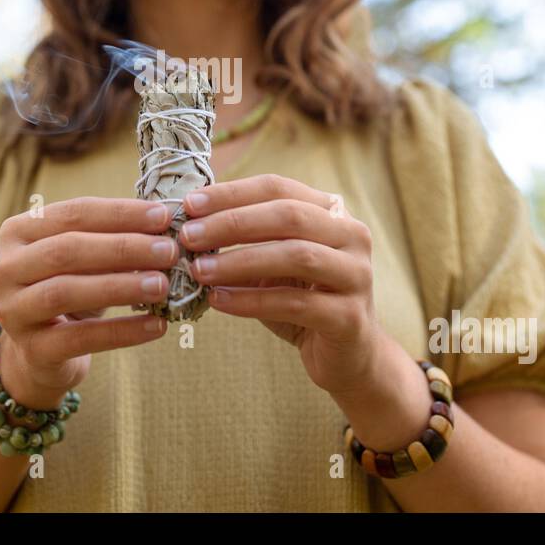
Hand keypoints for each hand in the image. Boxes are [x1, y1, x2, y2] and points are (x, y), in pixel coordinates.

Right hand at [0, 196, 178, 408]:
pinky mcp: (31, 350)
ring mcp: (11, 311)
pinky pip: (80, 339)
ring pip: (66, 291)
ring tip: (162, 285)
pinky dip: (122, 332)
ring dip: (120, 286)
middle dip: (123, 248)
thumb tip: (165, 224)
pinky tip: (156, 326)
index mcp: (17, 231)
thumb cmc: (71, 288)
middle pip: (67, 249)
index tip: (164, 217)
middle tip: (168, 250)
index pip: (73, 213)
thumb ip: (112, 237)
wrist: (42, 352)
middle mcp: (4, 268)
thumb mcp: (84, 258)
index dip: (120, 213)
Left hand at [179, 174, 385, 401]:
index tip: (189, 204)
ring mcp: (356, 275)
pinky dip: (251, 301)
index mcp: (333, 213)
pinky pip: (294, 303)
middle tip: (188, 236)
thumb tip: (191, 223)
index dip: (232, 193)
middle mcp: (352, 236)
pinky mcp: (349, 316)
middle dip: (232, 223)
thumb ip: (247, 240)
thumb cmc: (302, 300)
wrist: (347, 356)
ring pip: (295, 256)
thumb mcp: (273, 263)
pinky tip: (218, 301)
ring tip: (199, 270)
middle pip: (288, 216)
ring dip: (239, 261)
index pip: (278, 188)